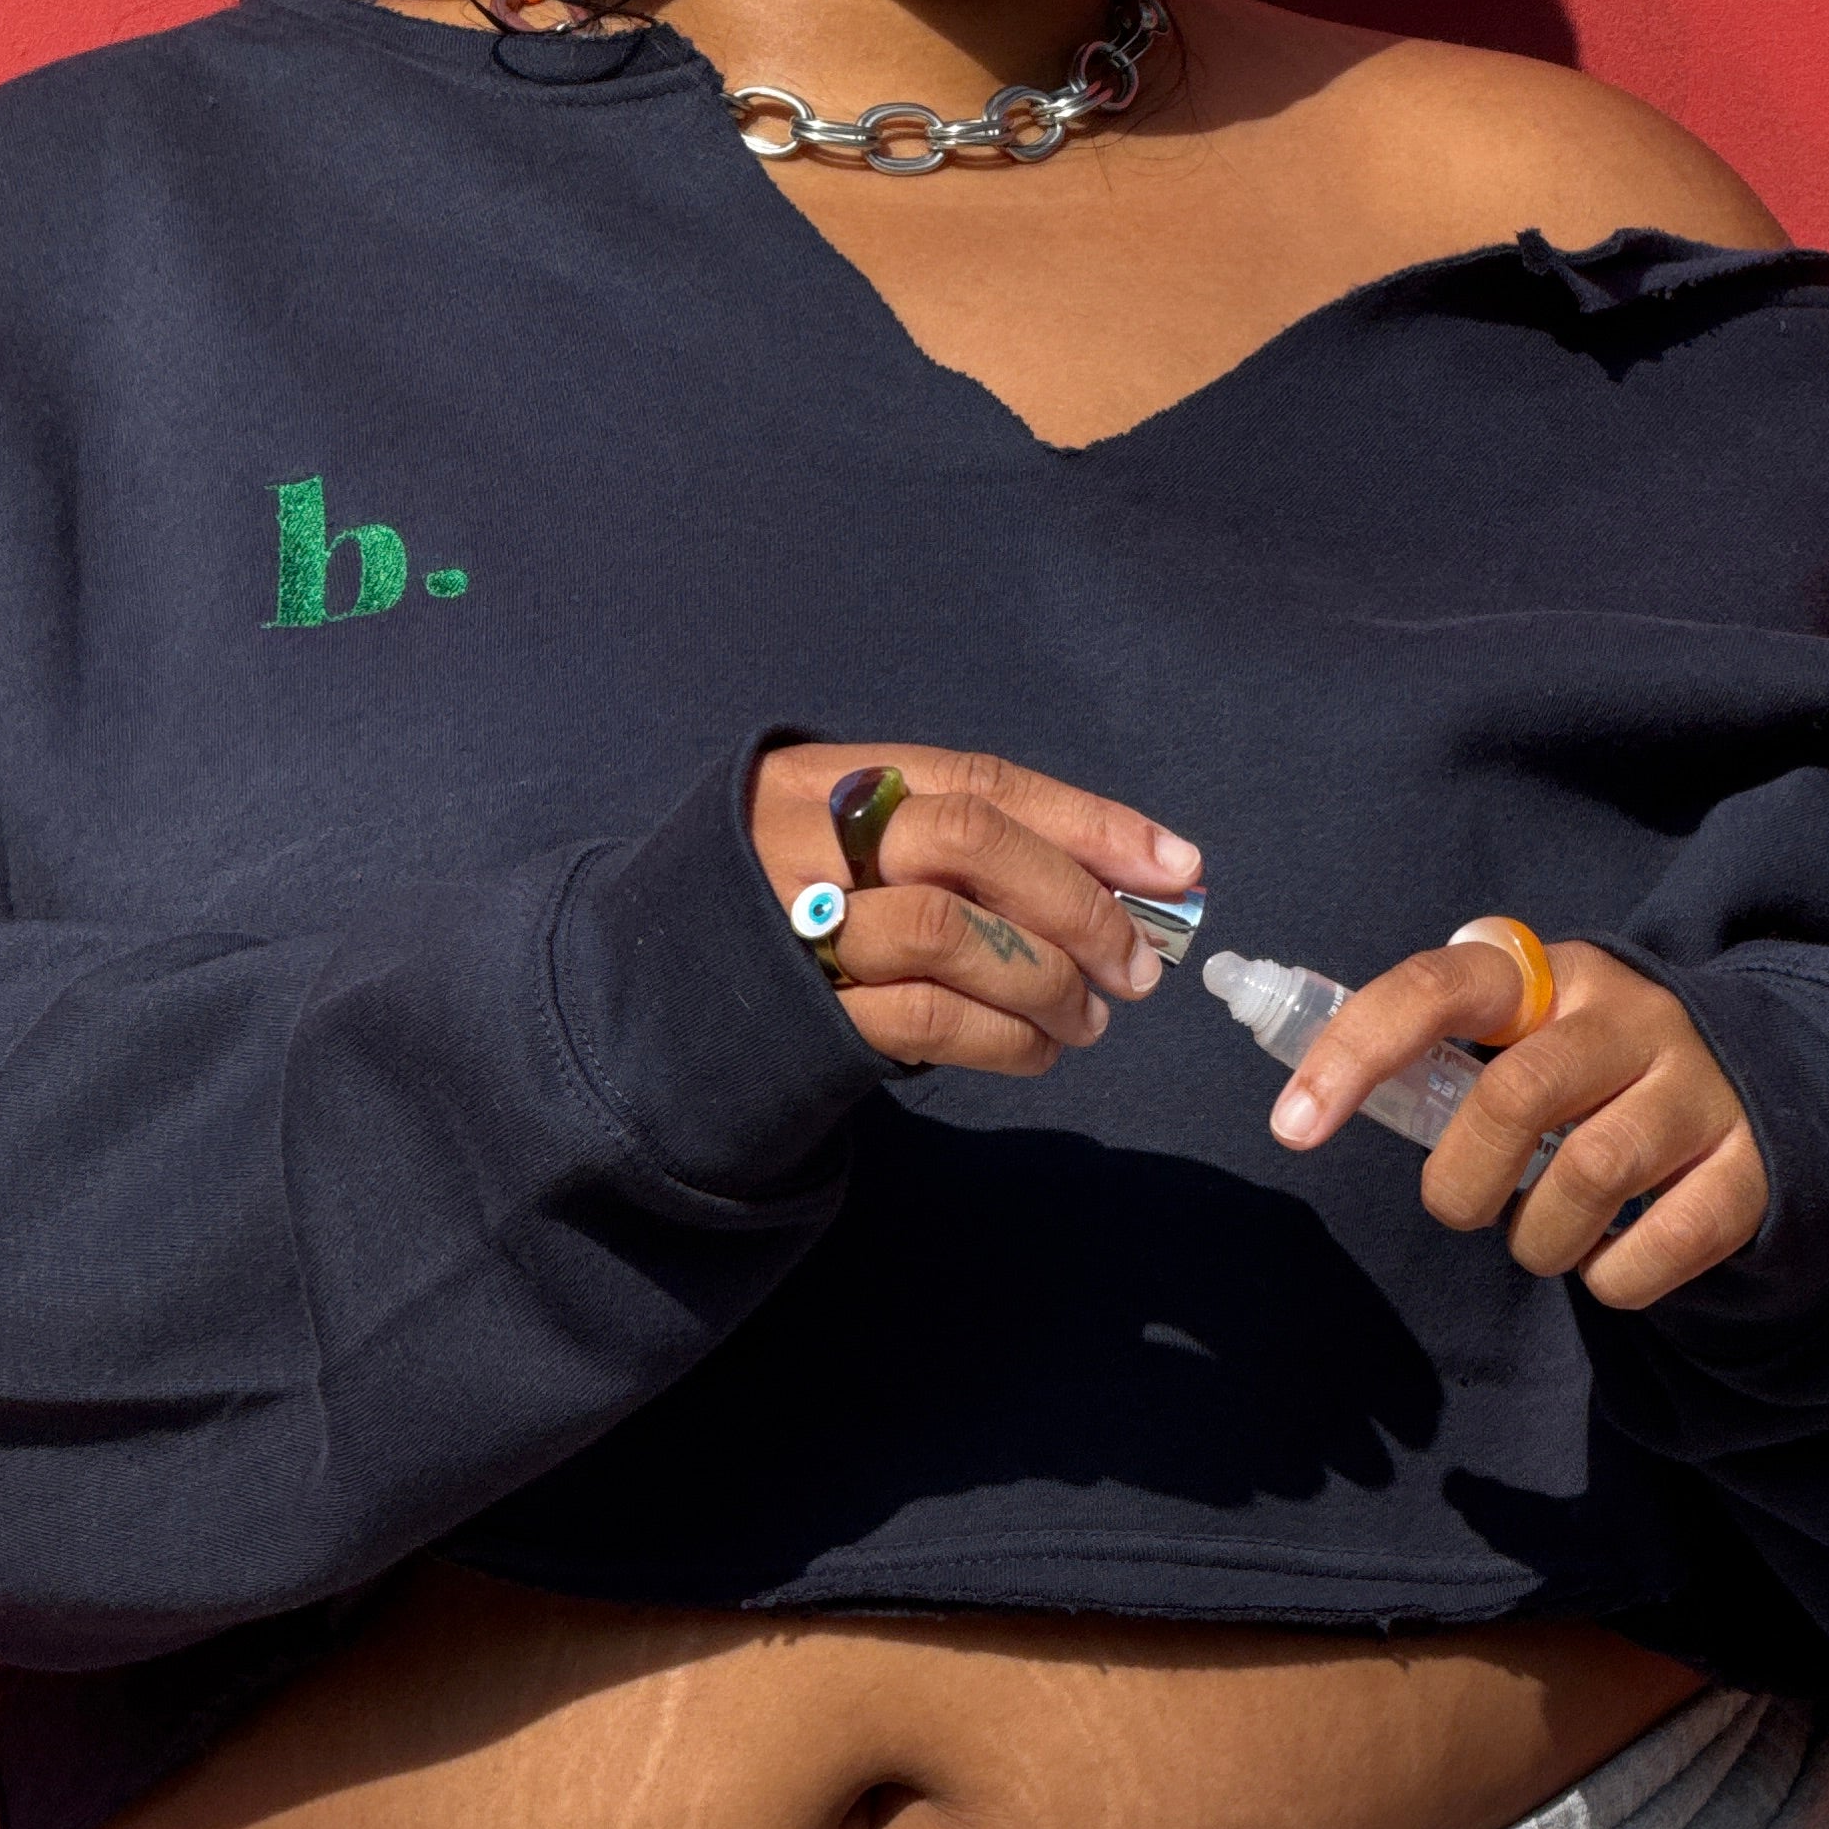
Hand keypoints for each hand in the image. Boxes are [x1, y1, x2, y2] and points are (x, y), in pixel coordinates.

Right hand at [748, 743, 1202, 1080]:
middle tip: (1139, 964)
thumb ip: (966, 853)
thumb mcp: (853, 847)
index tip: (1177, 866)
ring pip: (949, 933)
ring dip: (1045, 979)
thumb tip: (1134, 881)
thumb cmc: (789, 911)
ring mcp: (794, 925)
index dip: (1088, 822)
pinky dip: (1002, 1038)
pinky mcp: (799, 1014)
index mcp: (829, 778)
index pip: (981, 782)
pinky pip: (922, 1020)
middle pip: (967, 842)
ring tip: (1088, 1018)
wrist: (651, 997)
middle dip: (1075, 901)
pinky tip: (1038, 1050)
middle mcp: (807, 837)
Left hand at [1269, 934, 1769, 1301]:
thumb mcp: (1528, 1040)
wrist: (1766, 1084)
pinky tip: (1607, 1260)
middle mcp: (1630, 1015)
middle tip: (1458, 1208)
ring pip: (1590, 1172)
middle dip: (1460, 1181)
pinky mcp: (1751, 1162)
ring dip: (1537, 1237)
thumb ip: (1446, 1065)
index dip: (1358, 1049)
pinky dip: (1612, 1278)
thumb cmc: (1596, 1074)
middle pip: (1515, 1095)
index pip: (1437, 986)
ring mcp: (1700, 1085)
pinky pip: (1661, 1244)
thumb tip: (1315, 1108)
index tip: (1293, 1124)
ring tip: (1543, 1236)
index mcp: (1549, 975)